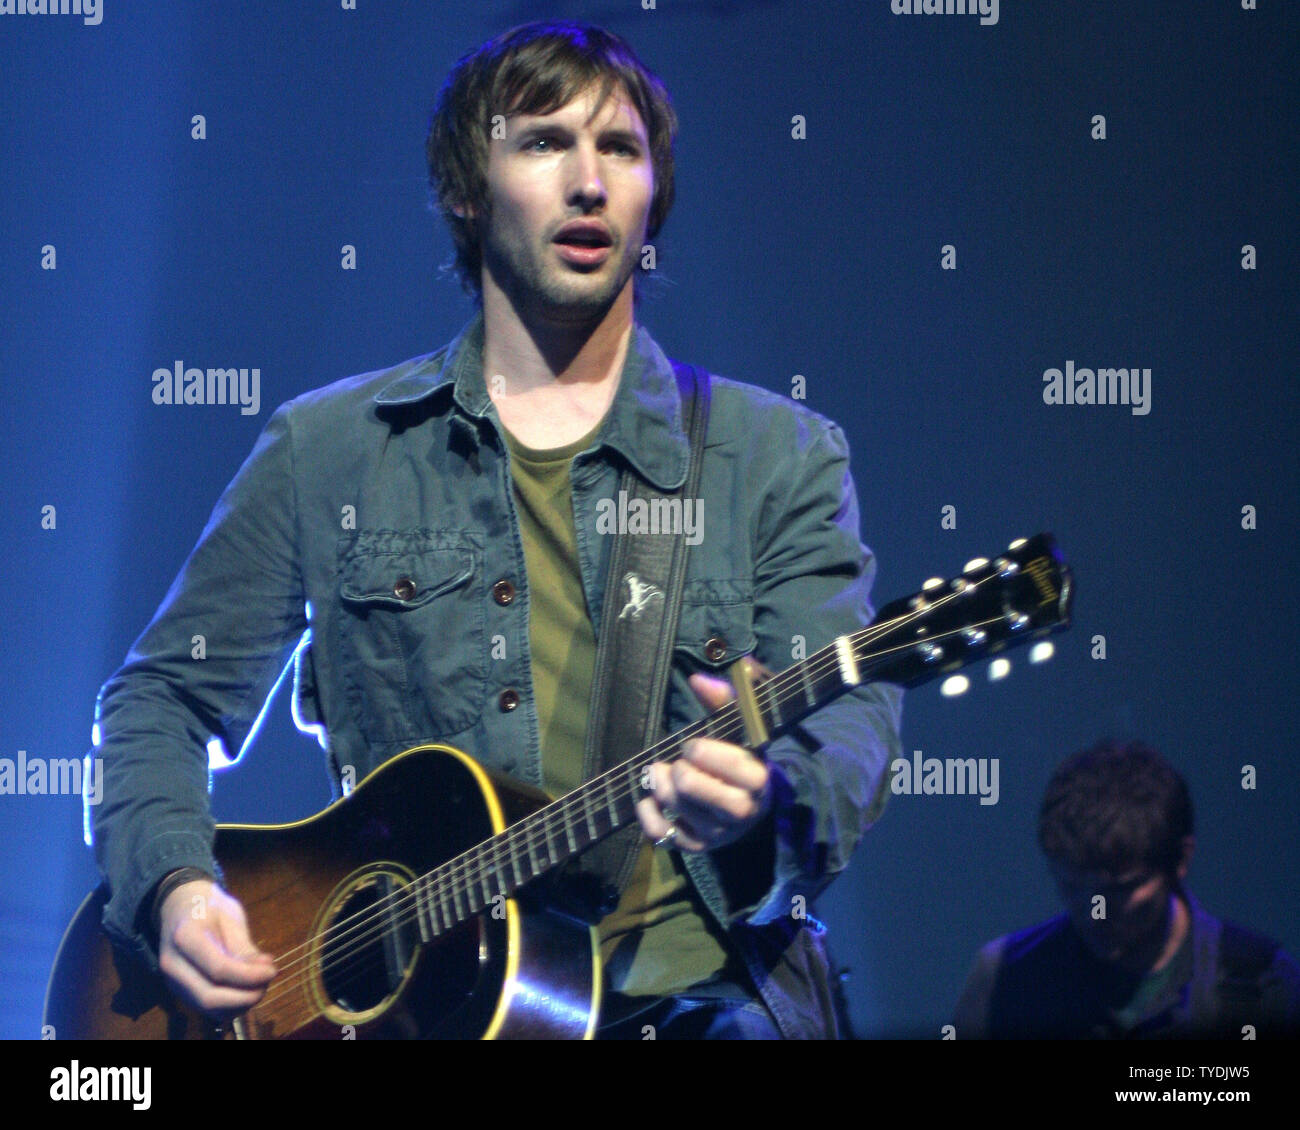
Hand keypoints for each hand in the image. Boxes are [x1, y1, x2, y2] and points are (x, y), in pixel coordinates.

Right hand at [157, 878, 276, 1019]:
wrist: (180, 907)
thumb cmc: (209, 907)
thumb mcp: (230, 916)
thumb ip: (243, 946)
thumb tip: (264, 971)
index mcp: (185, 937)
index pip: (218, 968)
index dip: (249, 976)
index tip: (272, 970)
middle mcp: (173, 965)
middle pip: (209, 997)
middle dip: (245, 997)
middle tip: (268, 981)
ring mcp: (173, 982)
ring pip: (208, 1010)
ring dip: (240, 1004)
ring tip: (260, 984)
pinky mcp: (181, 992)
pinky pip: (207, 1010)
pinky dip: (231, 1006)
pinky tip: (247, 989)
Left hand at [635, 661, 770, 851]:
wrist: (749, 804)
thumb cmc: (742, 756)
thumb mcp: (742, 726)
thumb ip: (725, 700)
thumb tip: (698, 680)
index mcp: (759, 780)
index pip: (731, 767)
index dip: (705, 751)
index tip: (694, 744)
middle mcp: (741, 812)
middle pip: (692, 787)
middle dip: (677, 768)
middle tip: (677, 760)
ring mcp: (718, 834)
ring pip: (674, 806)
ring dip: (658, 783)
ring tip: (659, 772)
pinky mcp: (696, 847)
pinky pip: (661, 833)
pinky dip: (647, 813)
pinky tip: (649, 798)